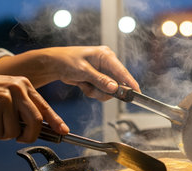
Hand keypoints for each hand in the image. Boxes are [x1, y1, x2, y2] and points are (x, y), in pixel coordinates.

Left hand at [0, 46, 139, 100]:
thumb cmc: (67, 61)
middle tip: (92, 89)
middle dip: (104, 90)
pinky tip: (83, 85)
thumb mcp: (83, 71)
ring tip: (84, 85)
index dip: (130, 83)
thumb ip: (100, 80)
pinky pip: (101, 91)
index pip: (122, 71)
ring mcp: (103, 71)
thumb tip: (115, 88)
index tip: (137, 93)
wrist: (54, 64)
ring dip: (96, 92)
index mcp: (106, 56)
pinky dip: (92, 91)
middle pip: (116, 83)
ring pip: (108, 90)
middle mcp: (107, 63)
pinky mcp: (98, 78)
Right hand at [0, 72, 67, 142]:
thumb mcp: (8, 94)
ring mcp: (4, 98)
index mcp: (24, 85)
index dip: (56, 121)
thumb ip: (24, 107)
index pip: (44, 107)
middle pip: (35, 122)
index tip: (64, 132)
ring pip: (15, 131)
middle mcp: (17, 89)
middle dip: (30, 136)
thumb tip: (42, 128)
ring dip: (5, 134)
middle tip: (20, 138)